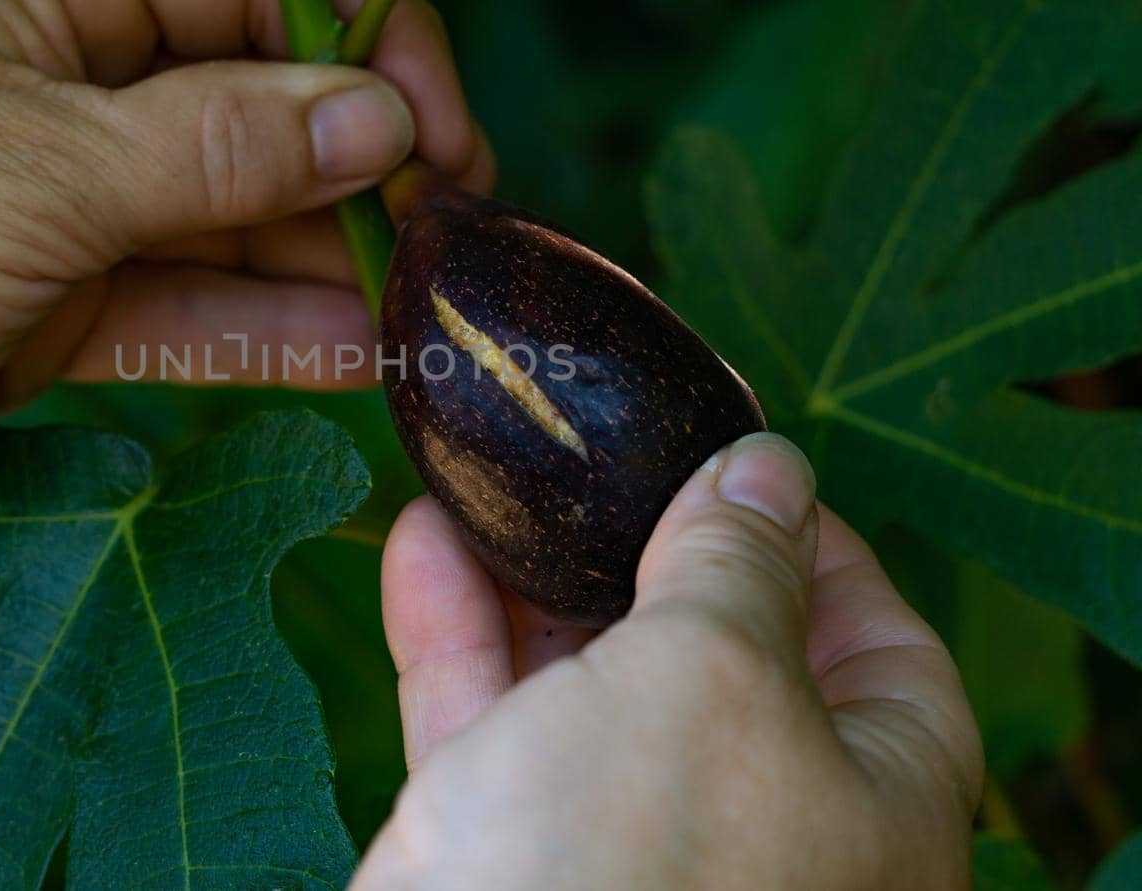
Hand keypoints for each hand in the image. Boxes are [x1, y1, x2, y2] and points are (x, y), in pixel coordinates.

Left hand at [0, 0, 488, 614]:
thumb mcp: (43, 165)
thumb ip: (222, 143)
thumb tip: (381, 117)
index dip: (347, 29)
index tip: (432, 119)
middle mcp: (50, 83)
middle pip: (240, 97)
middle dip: (347, 158)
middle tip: (450, 227)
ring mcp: (51, 203)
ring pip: (220, 216)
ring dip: (319, 257)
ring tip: (422, 304)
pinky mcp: (44, 313)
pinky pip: (178, 308)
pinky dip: (258, 330)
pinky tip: (350, 355)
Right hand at [355, 433, 982, 889]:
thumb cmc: (635, 862)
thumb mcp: (712, 675)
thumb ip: (739, 564)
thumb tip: (767, 469)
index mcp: (871, 808)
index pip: (883, 649)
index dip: (817, 543)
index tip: (738, 462)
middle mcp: (758, 833)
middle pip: (720, 654)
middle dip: (649, 545)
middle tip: (602, 454)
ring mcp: (627, 847)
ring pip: (588, 683)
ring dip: (534, 575)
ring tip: (495, 473)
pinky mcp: (512, 857)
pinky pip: (494, 724)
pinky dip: (459, 634)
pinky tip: (420, 539)